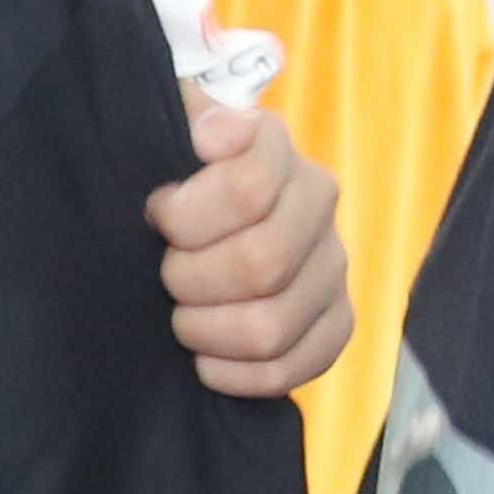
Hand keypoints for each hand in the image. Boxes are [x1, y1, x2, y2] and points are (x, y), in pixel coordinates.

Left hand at [152, 93, 349, 399]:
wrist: (188, 213)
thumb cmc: (165, 174)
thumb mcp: (159, 130)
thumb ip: (181, 118)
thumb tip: (214, 134)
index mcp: (272, 146)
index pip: (248, 188)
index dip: (185, 216)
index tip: (158, 214)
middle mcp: (317, 200)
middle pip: (260, 265)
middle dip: (190, 280)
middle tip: (165, 275)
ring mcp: (333, 264)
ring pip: (271, 326)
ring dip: (207, 330)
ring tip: (182, 317)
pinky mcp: (335, 321)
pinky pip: (296, 366)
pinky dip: (238, 374)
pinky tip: (206, 359)